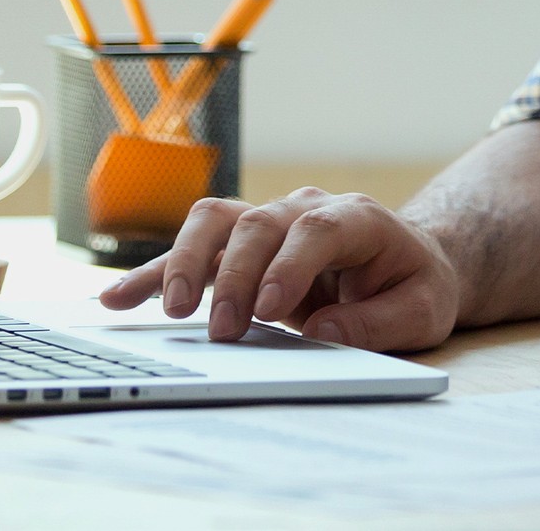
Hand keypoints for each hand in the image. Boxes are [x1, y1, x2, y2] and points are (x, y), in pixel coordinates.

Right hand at [96, 187, 461, 352]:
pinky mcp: (241, 247)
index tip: (271, 308)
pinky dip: (154, 272)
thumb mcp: (422, 309)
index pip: (316, 228)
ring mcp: (269, 222)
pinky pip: (192, 250)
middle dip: (235, 276)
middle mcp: (304, 209)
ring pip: (215, 221)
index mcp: (356, 218)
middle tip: (225, 330)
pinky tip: (118, 298)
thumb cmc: (413, 285)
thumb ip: (380, 321)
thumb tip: (325, 331)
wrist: (406, 261)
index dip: (290, 264)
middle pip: (257, 224)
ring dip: (186, 262)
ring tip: (168, 311)